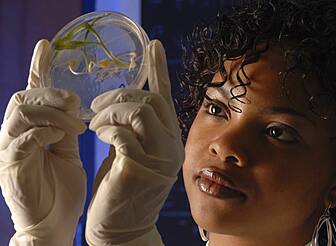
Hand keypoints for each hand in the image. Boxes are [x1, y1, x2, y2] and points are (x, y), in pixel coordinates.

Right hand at [0, 40, 86, 245]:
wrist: (56, 225)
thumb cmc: (62, 191)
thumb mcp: (68, 153)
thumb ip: (66, 129)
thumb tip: (74, 104)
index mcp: (31, 131)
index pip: (31, 93)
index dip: (37, 68)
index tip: (47, 46)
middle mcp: (15, 136)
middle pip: (23, 97)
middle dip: (51, 94)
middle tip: (76, 104)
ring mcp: (10, 151)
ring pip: (20, 113)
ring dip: (52, 112)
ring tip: (76, 125)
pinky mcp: (11, 168)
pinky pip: (21, 139)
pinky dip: (43, 132)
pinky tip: (60, 136)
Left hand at [85, 40, 183, 244]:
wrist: (121, 228)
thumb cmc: (122, 188)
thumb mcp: (131, 151)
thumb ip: (133, 127)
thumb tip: (124, 100)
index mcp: (169, 139)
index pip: (166, 96)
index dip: (159, 68)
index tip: (153, 44)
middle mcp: (171, 146)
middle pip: (150, 100)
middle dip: (119, 94)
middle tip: (97, 103)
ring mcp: (158, 159)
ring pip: (138, 112)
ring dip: (110, 110)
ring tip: (94, 121)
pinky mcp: (140, 169)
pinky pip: (122, 133)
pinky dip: (105, 127)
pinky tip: (97, 134)